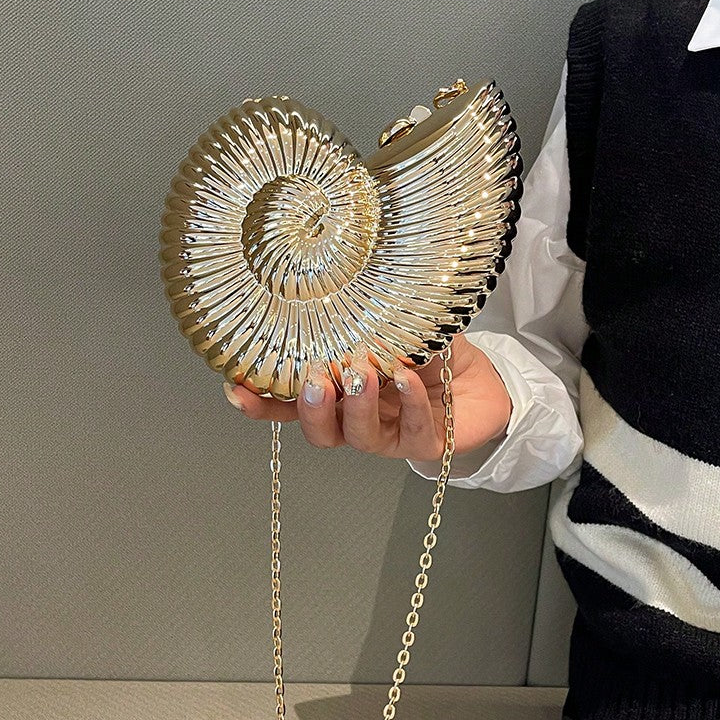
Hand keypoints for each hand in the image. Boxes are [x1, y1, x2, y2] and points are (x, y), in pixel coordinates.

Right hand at [223, 334, 512, 463]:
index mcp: (338, 391)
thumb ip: (367, 312)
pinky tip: (407, 379)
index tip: (236, 388)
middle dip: (309, 407)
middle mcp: (355, 417)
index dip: (260, 402)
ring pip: (357, 436)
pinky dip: (407, 404)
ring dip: (357, 407)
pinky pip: (410, 431)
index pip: (289, 402)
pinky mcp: (423, 444)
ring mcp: (387, 434)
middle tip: (316, 381)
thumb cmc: (431, 352)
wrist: (484, 380)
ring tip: (364, 375)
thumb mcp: (395, 323)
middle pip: (317, 430)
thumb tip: (342, 275)